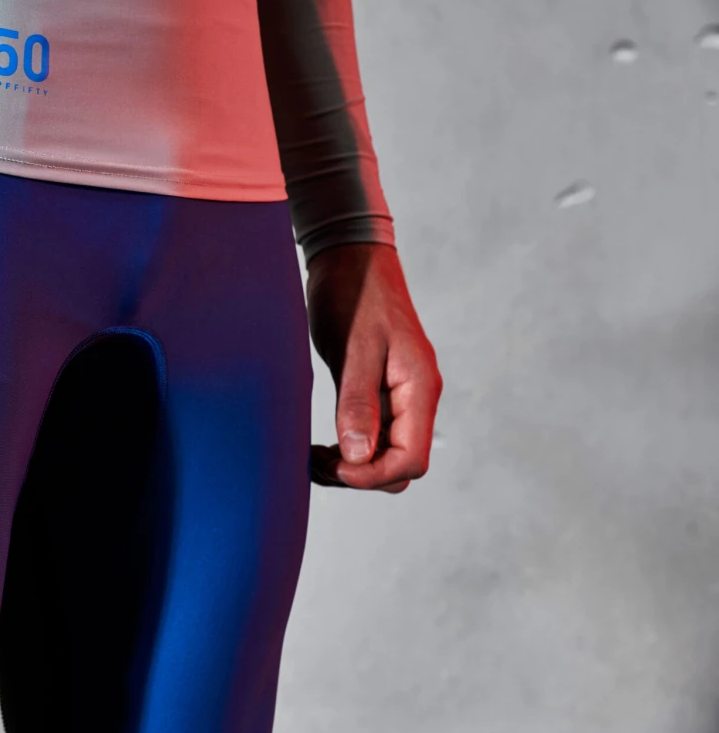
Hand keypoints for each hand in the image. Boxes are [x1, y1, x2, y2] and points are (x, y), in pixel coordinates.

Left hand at [305, 243, 440, 493]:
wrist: (350, 257)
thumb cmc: (354, 293)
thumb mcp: (354, 347)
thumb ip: (357, 402)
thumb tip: (358, 457)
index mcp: (419, 388)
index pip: (410, 460)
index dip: (372, 475)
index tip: (333, 465)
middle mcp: (415, 397)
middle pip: (402, 464)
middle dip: (361, 475)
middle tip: (315, 462)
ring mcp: (398, 394)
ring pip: (386, 453)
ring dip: (353, 465)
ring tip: (313, 455)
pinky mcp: (379, 389)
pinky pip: (373, 434)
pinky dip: (350, 446)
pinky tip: (323, 442)